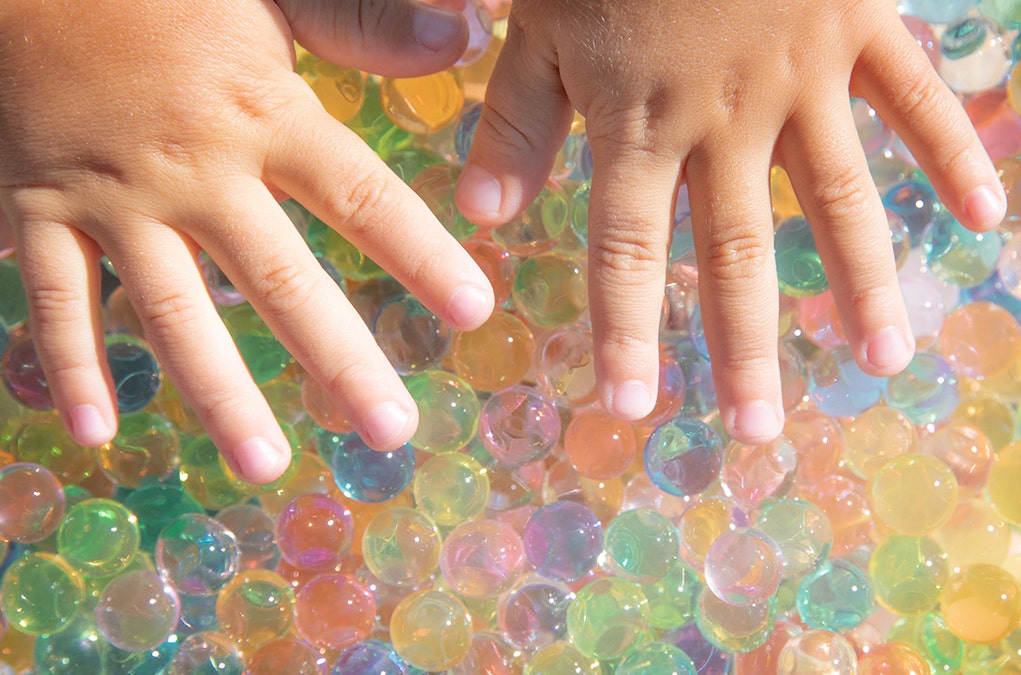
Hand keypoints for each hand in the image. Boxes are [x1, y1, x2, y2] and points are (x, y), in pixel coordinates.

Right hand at [0, 0, 494, 481]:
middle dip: (342, 360)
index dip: (422, 256)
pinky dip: (72, 363)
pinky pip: (54, 298)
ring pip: (173, 311)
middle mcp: (196, 169)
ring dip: (220, 395)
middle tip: (392, 430)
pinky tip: (99, 432)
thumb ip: (361, 23)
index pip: (362, 198)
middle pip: (280, 281)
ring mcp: (115, 197)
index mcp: (263, 112)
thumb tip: (457, 41)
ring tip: (266, 465)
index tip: (474, 312)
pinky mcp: (40, 207)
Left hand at [456, 0, 1003, 442]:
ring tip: (881, 361)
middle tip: (757, 432)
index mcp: (636, 118)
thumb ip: (516, 114)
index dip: (625, 330)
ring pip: (837, 198)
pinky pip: (914, 100)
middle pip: (736, 250)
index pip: (627, 249)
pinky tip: (982, 216)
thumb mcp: (538, 13)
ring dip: (860, 283)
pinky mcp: (858, 31)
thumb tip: (482, 211)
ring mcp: (800, 78)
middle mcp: (723, 118)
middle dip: (744, 344)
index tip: (631, 408)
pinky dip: (949, 155)